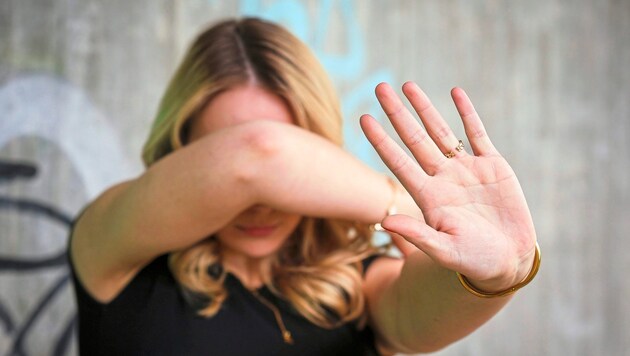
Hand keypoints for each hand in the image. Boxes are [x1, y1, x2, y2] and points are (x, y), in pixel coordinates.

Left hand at [360, 82, 536, 291]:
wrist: (510, 260)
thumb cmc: (474, 261)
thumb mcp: (444, 250)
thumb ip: (417, 234)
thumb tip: (384, 223)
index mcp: (428, 196)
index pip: (398, 162)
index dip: (380, 140)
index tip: (363, 118)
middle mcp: (442, 178)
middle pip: (414, 138)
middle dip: (397, 113)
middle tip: (380, 87)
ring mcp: (466, 169)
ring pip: (441, 131)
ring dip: (425, 108)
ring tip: (408, 85)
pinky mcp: (492, 166)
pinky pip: (477, 134)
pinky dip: (467, 113)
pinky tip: (455, 93)